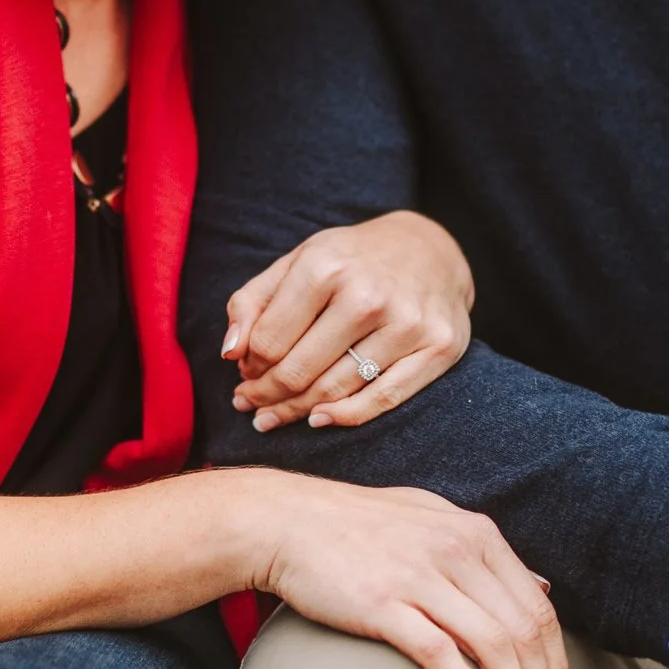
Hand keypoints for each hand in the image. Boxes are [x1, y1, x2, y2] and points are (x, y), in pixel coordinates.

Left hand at [224, 211, 473, 430]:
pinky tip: (318, 419)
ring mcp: (407, 324)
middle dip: (266, 395)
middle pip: (299, 370)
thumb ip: (253, 302)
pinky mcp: (438, 347)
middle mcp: (368, 296)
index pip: (269, 340)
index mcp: (326, 266)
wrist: (430, 249)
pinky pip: (383, 399)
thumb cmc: (351, 260)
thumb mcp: (298, 261)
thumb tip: (230, 354)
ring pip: (335, 390)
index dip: (249, 366)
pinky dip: (345, 417)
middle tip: (250, 406)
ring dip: (296, 411)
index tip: (244, 374)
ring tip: (273, 417)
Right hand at [252, 472, 570, 668]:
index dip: (557, 664)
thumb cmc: (359, 525)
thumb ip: (486, 551)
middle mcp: (456, 551)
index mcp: (475, 534)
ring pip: (492, 647)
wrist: (287, 521)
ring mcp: (420, 576)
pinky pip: (440, 654)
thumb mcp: (432, 518)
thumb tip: (541, 585)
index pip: (537, 609)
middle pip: (522, 632)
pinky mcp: (383, 604)